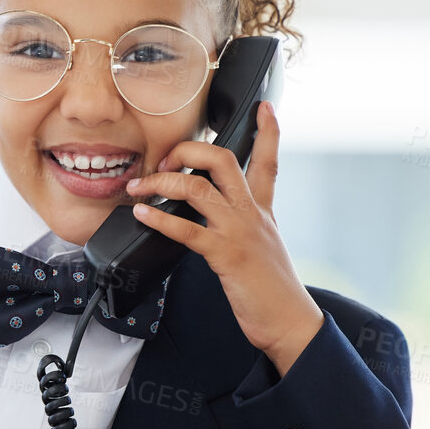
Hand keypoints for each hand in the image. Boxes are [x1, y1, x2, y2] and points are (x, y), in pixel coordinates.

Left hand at [124, 101, 323, 377]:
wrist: (290, 321)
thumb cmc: (272, 289)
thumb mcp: (264, 248)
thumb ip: (243, 227)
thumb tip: (214, 220)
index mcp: (262, 210)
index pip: (268, 161)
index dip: (268, 131)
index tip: (263, 107)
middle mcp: (252, 214)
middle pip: (224, 160)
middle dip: (189, 149)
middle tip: (164, 160)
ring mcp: (239, 232)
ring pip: (199, 188)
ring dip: (162, 182)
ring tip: (139, 187)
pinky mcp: (227, 255)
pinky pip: (188, 230)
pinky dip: (161, 219)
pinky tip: (143, 214)